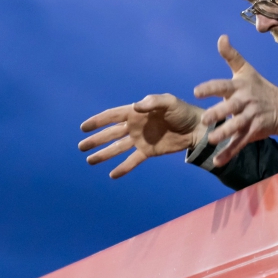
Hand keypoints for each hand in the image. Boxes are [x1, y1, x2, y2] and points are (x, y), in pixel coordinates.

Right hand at [79, 94, 206, 178]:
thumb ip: (152, 102)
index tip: (83, 127)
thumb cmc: (183, 111)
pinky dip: (123, 168)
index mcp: (136, 112)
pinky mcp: (148, 151)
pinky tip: (112, 175)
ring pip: (117, 148)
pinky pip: (132, 160)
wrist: (197, 128)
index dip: (97, 121)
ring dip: (103, 154)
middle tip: (80, 146)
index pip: (112, 116)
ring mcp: (140, 140)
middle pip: (110, 133)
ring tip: (89, 161)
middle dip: (95, 139)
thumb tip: (135, 107)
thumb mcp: (169, 102)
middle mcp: (134, 126)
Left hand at [193, 35, 277, 166]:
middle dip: (218, 113)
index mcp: (240, 87)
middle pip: (230, 108)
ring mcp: (250, 118)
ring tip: (211, 140)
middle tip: (205, 119)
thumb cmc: (259, 87)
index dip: (210, 88)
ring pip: (236, 127)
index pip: (223, 86)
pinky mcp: (252, 133)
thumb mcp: (246, 71)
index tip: (196, 91)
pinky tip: (217, 161)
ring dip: (224, 134)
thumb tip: (221, 37)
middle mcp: (245, 102)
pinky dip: (229, 153)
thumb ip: (231, 56)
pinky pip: (239, 144)